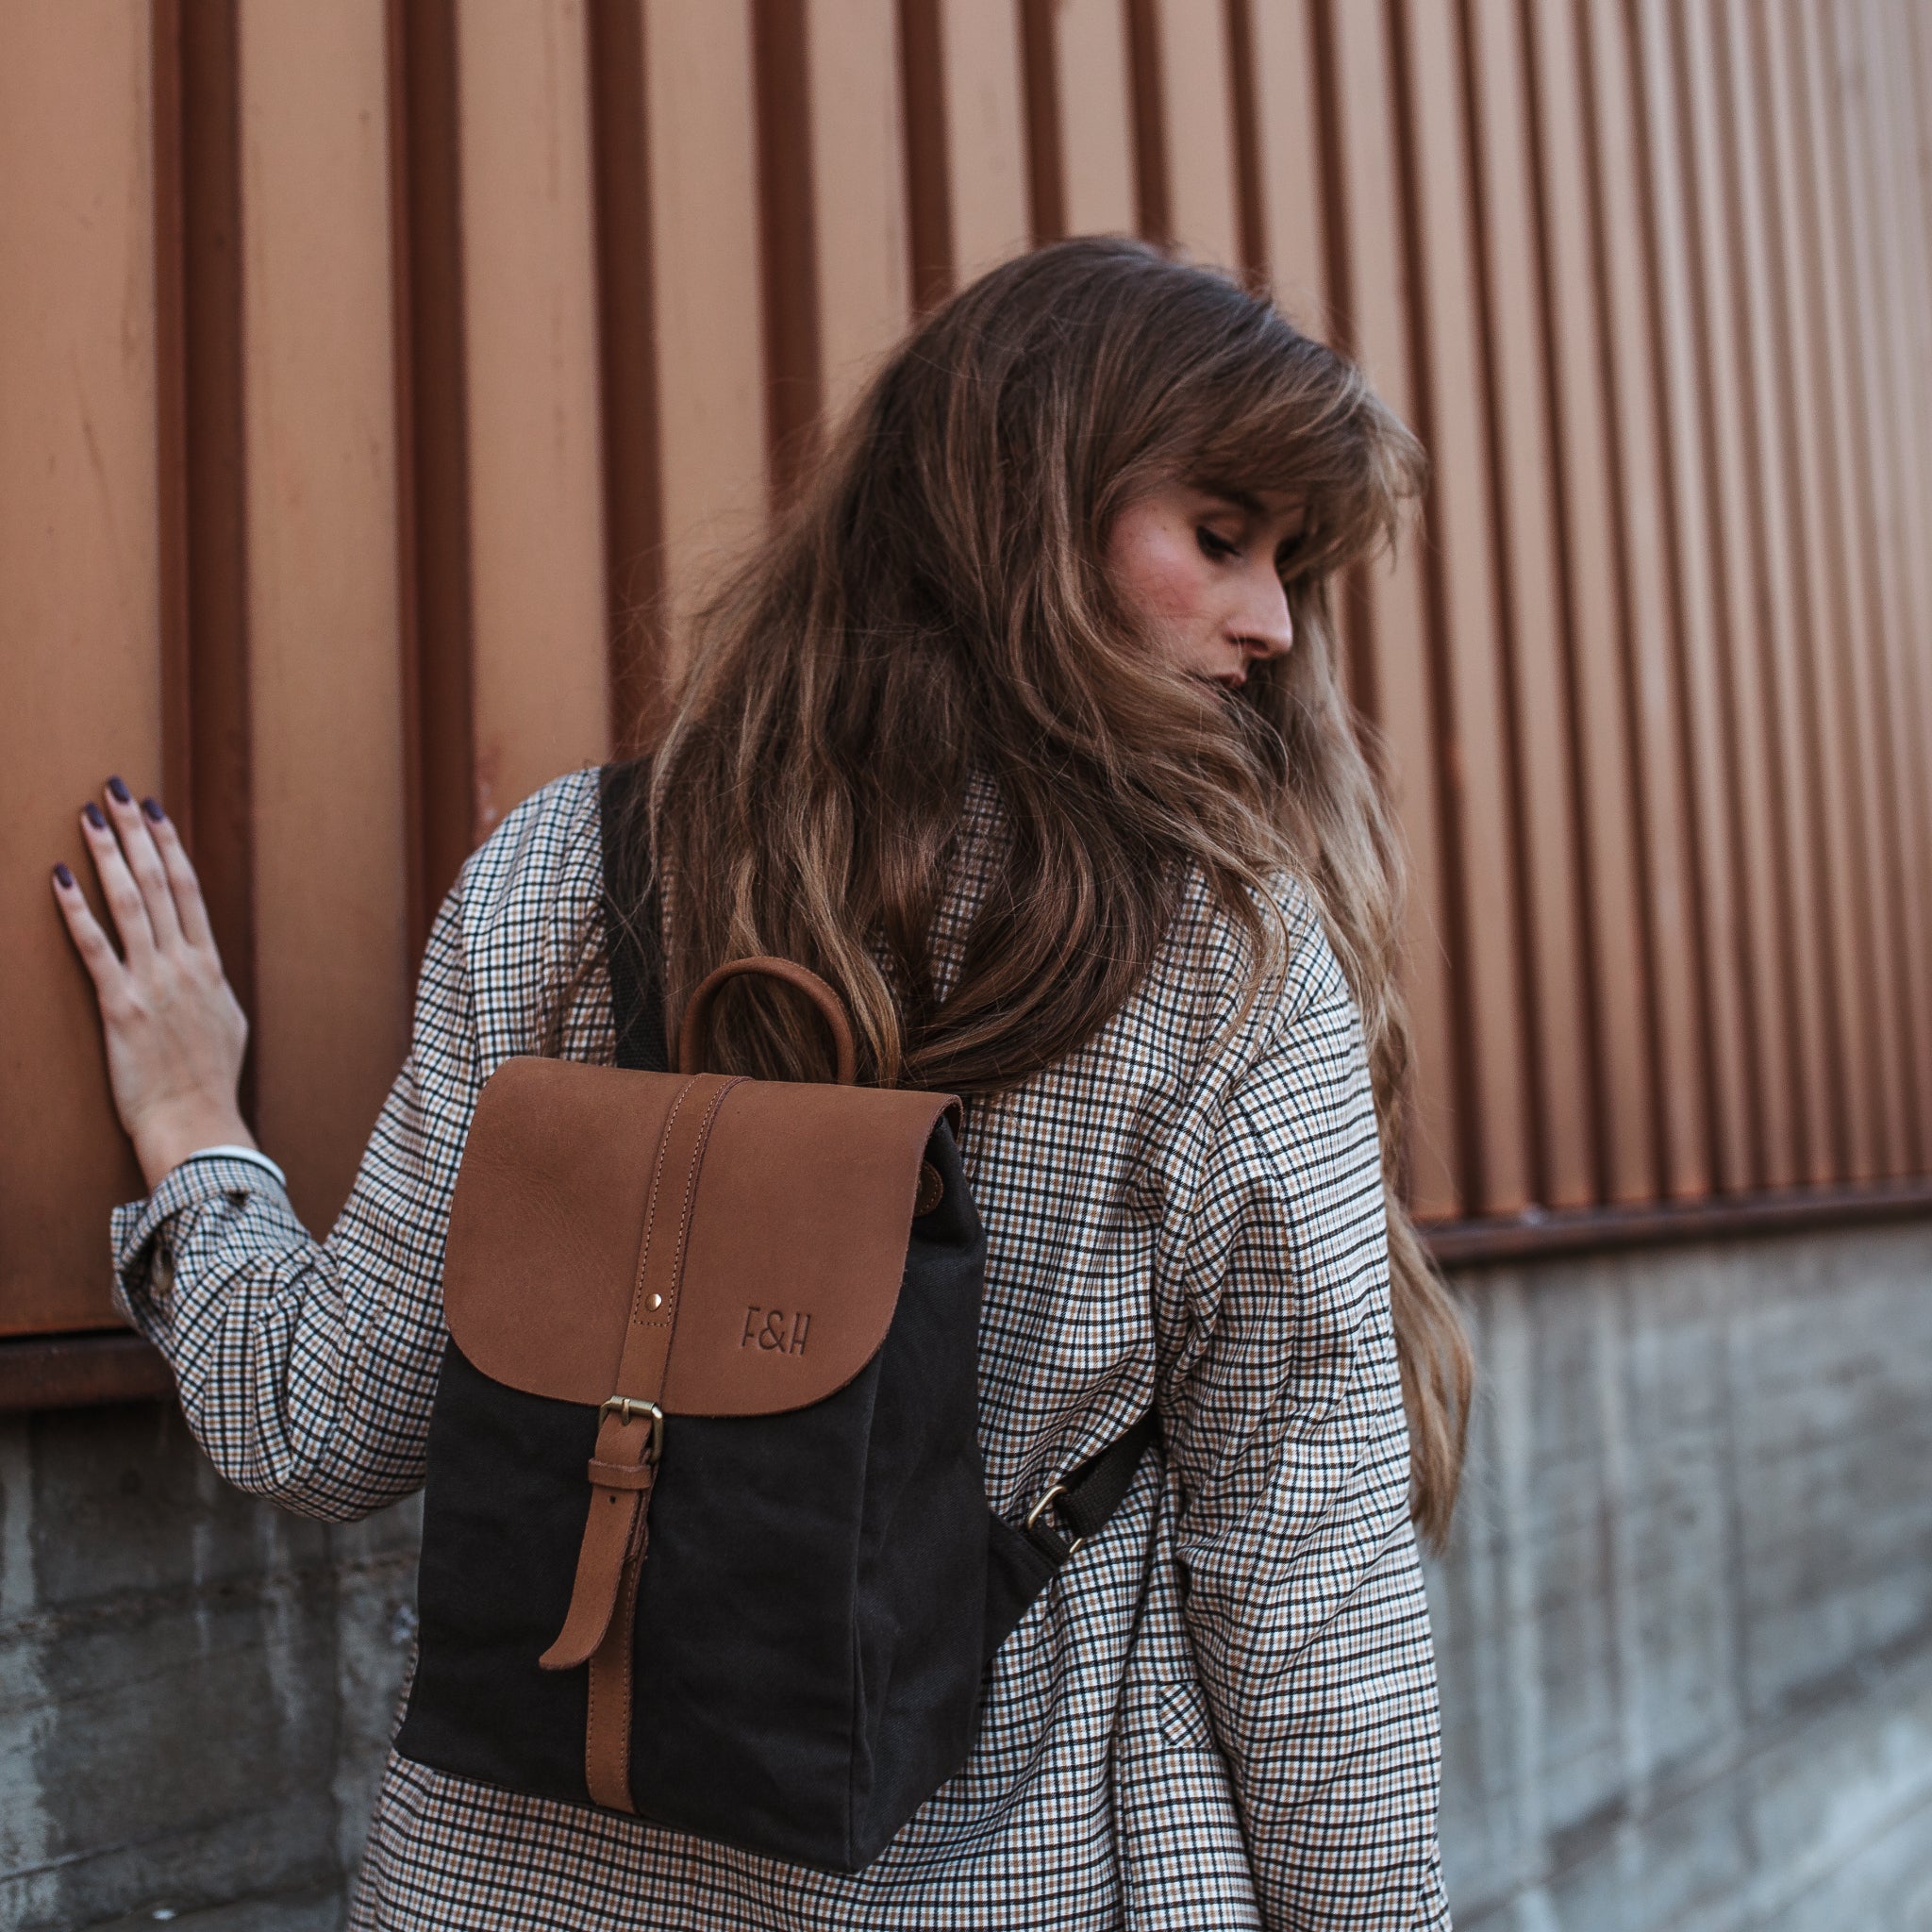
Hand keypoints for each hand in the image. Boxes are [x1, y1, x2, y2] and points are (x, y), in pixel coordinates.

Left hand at [52, 779, 254, 1190]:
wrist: (198, 1126)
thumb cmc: (211, 1085)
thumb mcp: (227, 1027)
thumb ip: (212, 991)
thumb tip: (204, 969)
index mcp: (210, 969)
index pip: (188, 892)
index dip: (170, 847)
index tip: (155, 811)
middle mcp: (184, 966)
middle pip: (159, 884)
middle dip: (137, 832)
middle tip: (117, 790)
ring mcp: (154, 984)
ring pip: (130, 904)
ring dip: (109, 855)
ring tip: (89, 816)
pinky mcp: (122, 1007)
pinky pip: (95, 948)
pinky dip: (76, 910)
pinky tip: (60, 878)